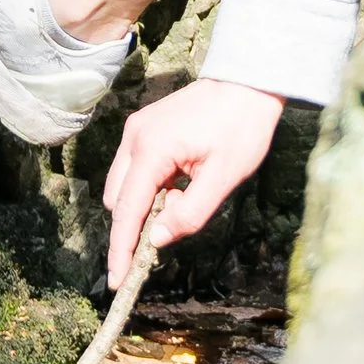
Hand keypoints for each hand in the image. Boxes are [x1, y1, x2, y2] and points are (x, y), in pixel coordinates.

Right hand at [102, 75, 285, 286]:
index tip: (117, 282)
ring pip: (123, 186)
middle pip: (118, 201)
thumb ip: (188, 214)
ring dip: (146, 204)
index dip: (120, 250)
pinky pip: (134, 169)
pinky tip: (181, 182)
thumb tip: (155, 241)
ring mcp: (136, 130)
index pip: (126, 212)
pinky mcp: (143, 127)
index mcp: (152, 150)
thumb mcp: (223, 178)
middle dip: (139, 222)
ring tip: (186, 195)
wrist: (247, 82)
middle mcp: (134, 138)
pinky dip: (150, 187)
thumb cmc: (241, 128)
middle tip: (180, 218)